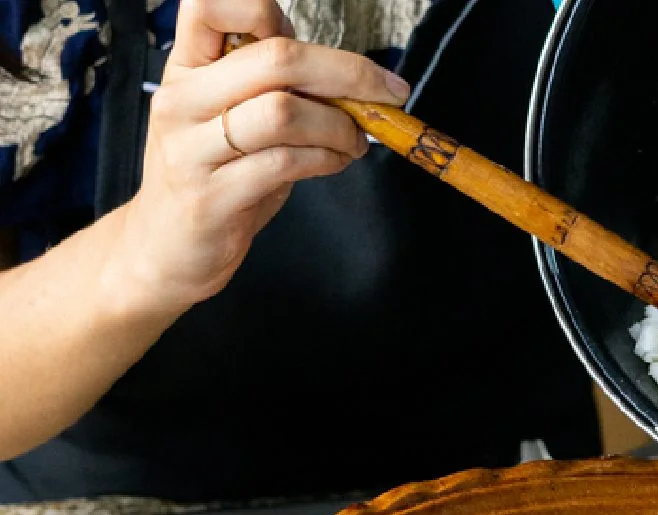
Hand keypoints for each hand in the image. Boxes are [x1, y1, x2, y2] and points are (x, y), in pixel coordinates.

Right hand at [118, 0, 409, 312]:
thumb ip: (273, 80)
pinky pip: (286, 162)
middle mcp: (182, 98)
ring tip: (355, 140)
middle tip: (387, 93)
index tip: (318, 48)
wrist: (168, 246)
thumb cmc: (216, 173)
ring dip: (340, 125)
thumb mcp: (234, 113)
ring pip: (284, 111)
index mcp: (187, 65)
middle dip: (349, 72)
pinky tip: (336, 162)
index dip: (268, 10)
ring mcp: (191, 148)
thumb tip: (343, 65)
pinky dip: (328, 159)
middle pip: (276, 57)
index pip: (214, 3)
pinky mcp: (211, 196)